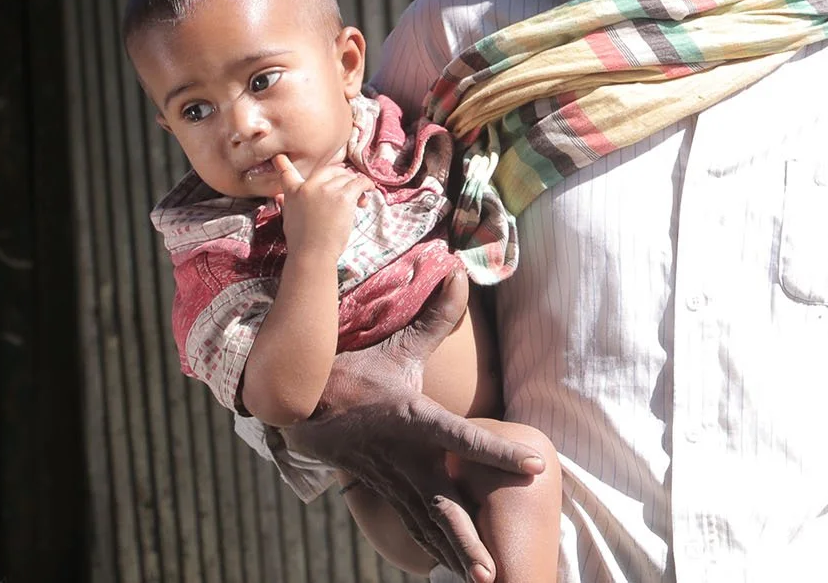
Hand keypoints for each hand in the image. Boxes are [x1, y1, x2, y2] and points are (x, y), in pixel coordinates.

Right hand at [273, 154, 370, 262]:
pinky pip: (360, 182)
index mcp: (293, 192)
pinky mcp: (344, 196)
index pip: (287, 173)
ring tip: (359, 200)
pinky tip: (369, 190)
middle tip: (348, 189)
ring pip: (347, 177)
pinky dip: (367, 185)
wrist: (313, 254)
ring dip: (355, 186)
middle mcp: (309, 186)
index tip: (280, 157)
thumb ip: (287, 203)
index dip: (283, 163)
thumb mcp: (289, 218)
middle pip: (329, 170)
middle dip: (341, 176)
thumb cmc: (302, 241)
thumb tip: (278, 197)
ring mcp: (327, 190)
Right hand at [286, 271, 546, 581]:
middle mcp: (403, 457)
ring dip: (454, 552)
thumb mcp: (395, 347)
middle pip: (442, 505)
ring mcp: (389, 479)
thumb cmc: (352, 373)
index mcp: (412, 421)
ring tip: (482, 580)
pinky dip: (429, 545)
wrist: (293, 404)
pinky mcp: (379, 491)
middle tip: (494, 570)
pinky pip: (409, 522)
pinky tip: (448, 566)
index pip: (464, 439)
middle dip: (468, 539)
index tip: (534, 466)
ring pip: (426, 523)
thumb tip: (463, 274)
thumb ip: (435, 319)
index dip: (498, 453)